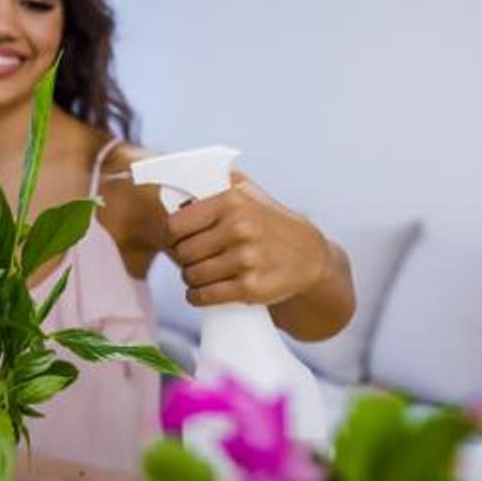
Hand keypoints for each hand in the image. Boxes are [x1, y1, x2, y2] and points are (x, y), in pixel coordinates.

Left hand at [166, 172, 330, 306]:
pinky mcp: (251, 288)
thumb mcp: (248, 193)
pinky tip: (199, 292)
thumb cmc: (270, 222)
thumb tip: (179, 185)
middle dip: (183, 258)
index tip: (176, 240)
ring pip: (191, 276)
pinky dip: (196, 297)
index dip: (172, 235)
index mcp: (232, 201)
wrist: (310, 256)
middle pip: (182, 253)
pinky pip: (205, 296)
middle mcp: (240, 228)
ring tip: (199, 274)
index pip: (176, 225)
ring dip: (190, 278)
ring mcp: (246, 260)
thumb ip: (216, 183)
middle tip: (191, 259)